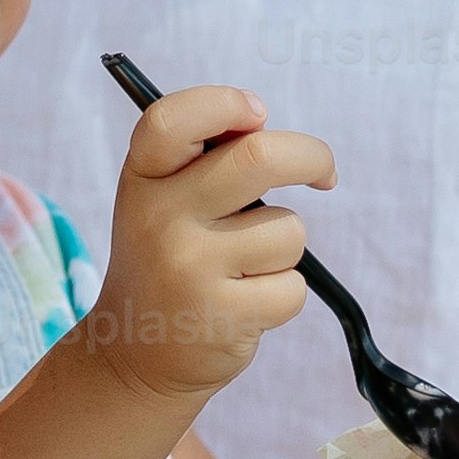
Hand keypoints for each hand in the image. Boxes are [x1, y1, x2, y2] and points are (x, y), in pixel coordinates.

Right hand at [80, 82, 328, 416]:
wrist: (134, 355)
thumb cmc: (168, 261)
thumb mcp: (160, 203)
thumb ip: (202, 164)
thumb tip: (269, 129)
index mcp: (142, 178)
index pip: (173, 118)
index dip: (224, 103)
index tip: (258, 114)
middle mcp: (159, 218)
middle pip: (259, 157)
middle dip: (312, 157)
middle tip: (324, 175)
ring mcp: (189, 267)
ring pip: (288, 231)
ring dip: (284, 249)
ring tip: (242, 272)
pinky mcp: (221, 315)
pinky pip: (292, 286)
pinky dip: (282, 295)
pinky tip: (243, 307)